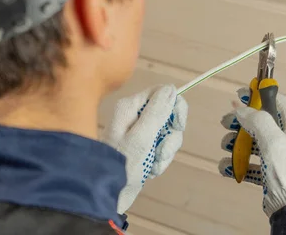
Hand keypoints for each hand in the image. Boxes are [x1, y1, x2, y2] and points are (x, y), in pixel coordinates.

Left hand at [105, 85, 187, 213]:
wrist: (107, 196)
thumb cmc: (122, 166)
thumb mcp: (142, 138)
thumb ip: (157, 112)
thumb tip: (171, 89)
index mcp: (131, 107)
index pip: (163, 92)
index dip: (176, 106)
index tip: (178, 126)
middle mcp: (134, 115)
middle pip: (168, 114)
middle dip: (171, 136)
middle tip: (162, 151)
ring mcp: (138, 132)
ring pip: (167, 133)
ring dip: (166, 152)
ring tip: (154, 165)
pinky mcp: (142, 147)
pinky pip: (161, 147)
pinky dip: (160, 160)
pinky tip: (151, 170)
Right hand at [218, 88, 285, 217]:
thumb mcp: (274, 141)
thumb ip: (258, 121)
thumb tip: (243, 108)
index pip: (277, 102)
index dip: (258, 95)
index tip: (238, 94)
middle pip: (261, 122)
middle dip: (241, 122)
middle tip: (225, 122)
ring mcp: (279, 157)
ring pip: (253, 143)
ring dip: (236, 143)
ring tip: (225, 147)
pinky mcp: (270, 174)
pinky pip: (251, 164)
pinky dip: (238, 164)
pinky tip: (227, 167)